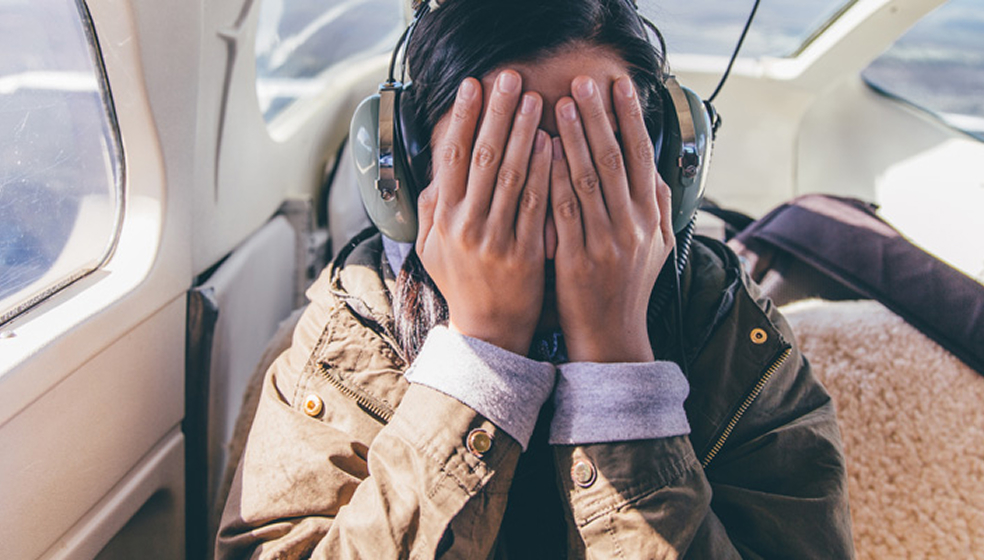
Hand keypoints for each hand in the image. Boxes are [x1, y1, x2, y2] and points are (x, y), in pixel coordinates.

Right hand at [416, 71, 552, 354]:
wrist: (489, 333)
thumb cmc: (463, 284)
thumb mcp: (432, 248)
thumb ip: (432, 208)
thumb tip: (436, 171)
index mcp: (443, 219)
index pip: (451, 157)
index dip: (462, 117)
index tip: (473, 85)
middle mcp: (465, 226)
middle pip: (481, 158)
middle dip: (496, 114)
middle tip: (510, 78)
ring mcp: (495, 240)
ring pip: (509, 176)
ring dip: (523, 133)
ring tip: (536, 99)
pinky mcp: (524, 254)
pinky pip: (534, 206)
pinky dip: (542, 172)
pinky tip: (552, 144)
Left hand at [549, 75, 673, 362]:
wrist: (612, 337)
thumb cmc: (627, 287)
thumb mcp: (656, 247)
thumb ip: (656, 206)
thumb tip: (654, 167)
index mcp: (650, 218)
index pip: (641, 156)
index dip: (630, 118)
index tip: (619, 85)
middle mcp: (632, 226)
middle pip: (615, 160)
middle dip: (599, 117)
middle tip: (584, 82)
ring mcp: (605, 242)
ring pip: (588, 180)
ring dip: (574, 138)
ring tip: (558, 105)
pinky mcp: (575, 258)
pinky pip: (562, 210)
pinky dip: (552, 177)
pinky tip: (541, 152)